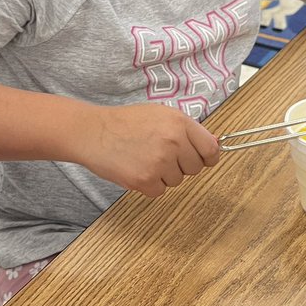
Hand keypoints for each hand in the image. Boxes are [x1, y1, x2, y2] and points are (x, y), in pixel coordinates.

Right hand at [79, 103, 221, 196]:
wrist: (92, 132)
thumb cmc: (124, 123)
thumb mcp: (159, 114)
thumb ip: (187, 129)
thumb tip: (213, 144)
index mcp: (179, 123)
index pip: (210, 149)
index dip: (208, 157)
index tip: (203, 160)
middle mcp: (172, 142)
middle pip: (195, 168)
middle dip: (181, 165)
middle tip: (159, 154)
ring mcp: (159, 162)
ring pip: (177, 181)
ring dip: (163, 175)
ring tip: (143, 158)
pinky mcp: (145, 180)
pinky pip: (159, 191)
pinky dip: (149, 184)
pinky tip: (135, 168)